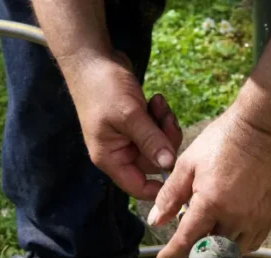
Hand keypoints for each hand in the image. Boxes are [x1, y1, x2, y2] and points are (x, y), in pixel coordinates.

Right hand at [62, 53, 183, 199]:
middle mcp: (119, 152)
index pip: (138, 187)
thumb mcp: (129, 114)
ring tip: (159, 103)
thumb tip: (169, 165)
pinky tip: (156, 100)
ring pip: (159, 145)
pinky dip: (161, 116)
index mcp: (111, 158)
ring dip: (165, 126)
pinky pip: (157, 130)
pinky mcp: (136, 124)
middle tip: (166, 118)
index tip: (179, 173)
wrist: (92, 58)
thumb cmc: (103, 87)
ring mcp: (128, 138)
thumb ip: (151, 141)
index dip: (159, 188)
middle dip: (165, 142)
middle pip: (154, 163)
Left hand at [147, 106, 270, 257]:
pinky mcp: (268, 218)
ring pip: (231, 251)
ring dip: (217, 248)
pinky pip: (251, 244)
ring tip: (210, 232)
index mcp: (210, 203)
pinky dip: (237, 244)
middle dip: (196, 249)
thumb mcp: (188, 164)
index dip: (172, 256)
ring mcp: (254, 219)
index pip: (186, 241)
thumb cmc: (223, 141)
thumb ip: (170, 195)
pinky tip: (229, 230)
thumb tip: (156, 221)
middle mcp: (234, 217)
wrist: (263, 129)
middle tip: (188, 240)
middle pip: (209, 250)